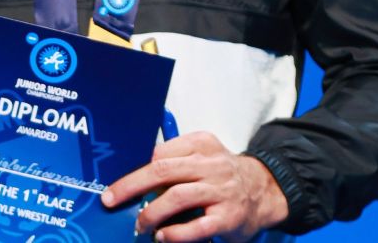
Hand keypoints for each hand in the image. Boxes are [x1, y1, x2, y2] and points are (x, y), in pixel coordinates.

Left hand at [101, 131, 288, 241]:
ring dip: (152, 213)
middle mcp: (212, 164)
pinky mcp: (228, 217)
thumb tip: (135, 176)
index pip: (160, 152)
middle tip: (112, 200)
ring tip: (139, 224)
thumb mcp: (203, 156)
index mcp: (201, 144)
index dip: (135, 168)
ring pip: (178, 197)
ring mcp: (221, 190)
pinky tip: (162, 236)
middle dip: (131, 186)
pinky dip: (175, 233)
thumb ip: (175, 160)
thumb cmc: (223, 175)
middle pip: (163, 171)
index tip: (116, 182)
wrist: (265, 190)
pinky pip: (197, 226)